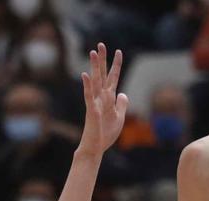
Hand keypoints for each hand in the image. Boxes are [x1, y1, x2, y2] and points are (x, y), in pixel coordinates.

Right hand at [76, 43, 128, 158]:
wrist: (96, 148)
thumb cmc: (105, 134)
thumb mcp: (120, 117)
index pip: (113, 78)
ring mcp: (95, 103)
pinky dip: (87, 86)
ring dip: (94, 67)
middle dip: (102, 60)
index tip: (118, 51)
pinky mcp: (92, 111)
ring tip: (93, 52)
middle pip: (102, 75)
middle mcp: (101, 98)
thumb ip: (122, 104)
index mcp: (109, 99)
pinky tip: (85, 75)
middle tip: (101, 44)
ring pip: (95, 81)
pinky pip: (89, 96)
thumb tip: (123, 93)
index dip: (116, 65)